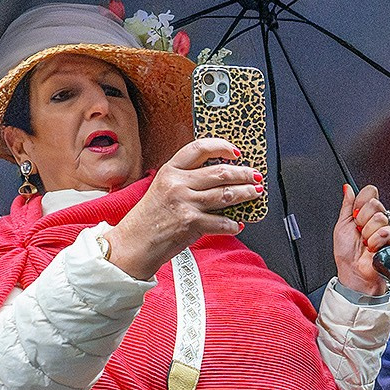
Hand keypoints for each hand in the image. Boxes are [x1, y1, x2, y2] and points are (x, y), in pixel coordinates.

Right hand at [106, 138, 259, 279]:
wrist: (134, 243)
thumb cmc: (149, 218)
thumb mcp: (163, 188)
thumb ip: (186, 180)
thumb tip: (218, 178)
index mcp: (170, 170)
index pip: (199, 148)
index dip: (221, 147)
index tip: (235, 152)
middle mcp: (178, 183)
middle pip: (220, 172)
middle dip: (243, 174)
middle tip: (254, 176)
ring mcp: (185, 203)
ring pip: (225, 194)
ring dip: (245, 194)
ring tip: (254, 193)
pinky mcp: (191, 223)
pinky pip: (221, 222)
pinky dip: (233, 224)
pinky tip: (238, 224)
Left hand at [331, 184, 389, 296]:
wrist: (354, 272)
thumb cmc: (347, 253)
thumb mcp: (341, 225)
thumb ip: (347, 205)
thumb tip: (347, 188)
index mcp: (366, 212)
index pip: (370, 192)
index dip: (360, 203)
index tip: (354, 217)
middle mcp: (378, 218)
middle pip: (375, 204)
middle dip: (362, 220)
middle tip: (360, 233)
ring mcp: (388, 228)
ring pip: (380, 218)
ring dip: (368, 234)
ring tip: (366, 243)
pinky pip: (387, 232)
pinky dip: (376, 242)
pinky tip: (374, 248)